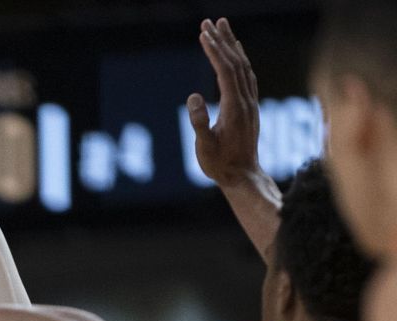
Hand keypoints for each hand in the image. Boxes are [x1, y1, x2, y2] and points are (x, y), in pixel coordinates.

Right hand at [188, 18, 260, 186]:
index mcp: (234, 108)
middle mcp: (246, 101)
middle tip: (209, 21)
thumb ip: (199, 123)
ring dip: (232, 45)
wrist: (242, 176)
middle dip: (222, 40)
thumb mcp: (204, 147)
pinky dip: (239, 59)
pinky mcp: (250, 107)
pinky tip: (235, 53)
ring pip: (243, 67)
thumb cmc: (220, 165)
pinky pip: (247, 76)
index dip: (214, 51)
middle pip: (236, 62)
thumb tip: (193, 96)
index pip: (225, 71)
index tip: (203, 33)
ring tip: (221, 27)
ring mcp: (250, 103)